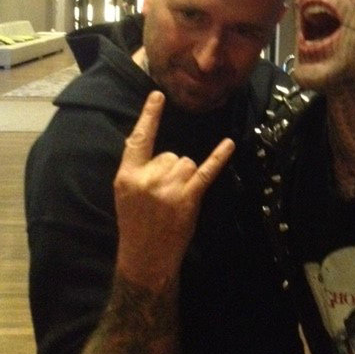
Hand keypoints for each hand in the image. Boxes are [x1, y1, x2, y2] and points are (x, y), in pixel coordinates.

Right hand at [113, 91, 234, 291]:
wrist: (145, 258)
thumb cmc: (136, 223)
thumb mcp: (125, 193)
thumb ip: (137, 169)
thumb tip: (154, 147)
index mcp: (127, 175)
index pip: (139, 139)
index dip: (149, 116)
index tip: (157, 95)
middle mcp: (149, 178)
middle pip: (172, 154)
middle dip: (171, 170)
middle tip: (163, 196)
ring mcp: (170, 188)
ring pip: (187, 162)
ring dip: (185, 177)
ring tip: (174, 200)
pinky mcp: (189, 197)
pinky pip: (207, 171)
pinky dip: (219, 157)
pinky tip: (229, 144)